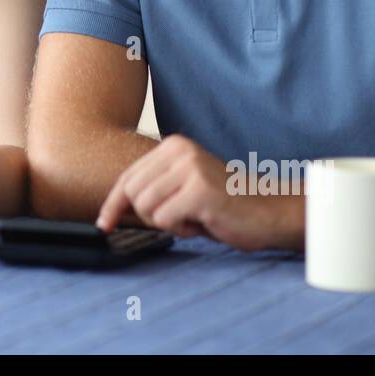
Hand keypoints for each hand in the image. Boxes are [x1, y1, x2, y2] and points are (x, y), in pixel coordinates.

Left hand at [96, 134, 294, 251]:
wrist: (270, 212)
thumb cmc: (225, 205)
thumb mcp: (184, 187)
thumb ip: (154, 188)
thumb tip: (112, 209)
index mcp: (173, 146)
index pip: (128, 177)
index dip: (113, 204)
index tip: (104, 223)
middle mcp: (180, 150)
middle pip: (132, 193)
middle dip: (148, 216)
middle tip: (178, 219)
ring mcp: (190, 168)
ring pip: (146, 207)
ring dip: (167, 223)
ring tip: (193, 218)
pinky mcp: (199, 191)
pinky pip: (165, 219)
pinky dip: (181, 229)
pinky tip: (203, 222)